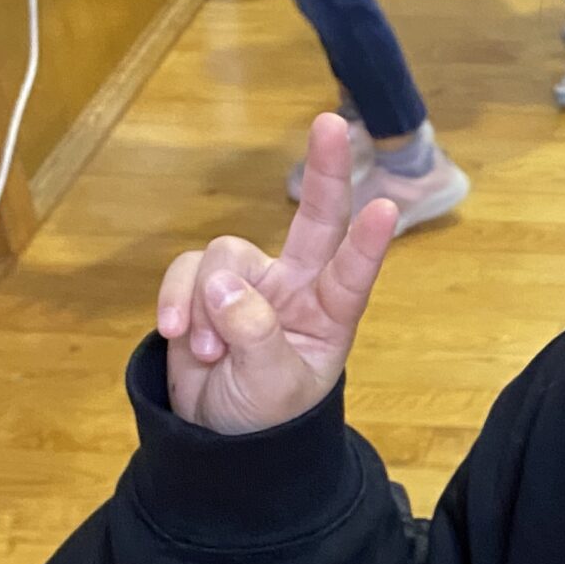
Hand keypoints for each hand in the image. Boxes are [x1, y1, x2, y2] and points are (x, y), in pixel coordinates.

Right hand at [155, 114, 396, 433]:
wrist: (216, 439)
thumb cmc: (264, 417)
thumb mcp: (271, 389)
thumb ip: (253, 336)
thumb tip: (223, 284)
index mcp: (329, 316)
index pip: (352, 273)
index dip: (367, 243)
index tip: (388, 209)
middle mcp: (295, 288)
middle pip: (314, 219)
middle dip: (324, 171)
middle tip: (331, 124)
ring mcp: (248, 283)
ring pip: (224, 256)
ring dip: (206, 303)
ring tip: (209, 353)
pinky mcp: (203, 287)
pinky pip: (186, 272)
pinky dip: (177, 299)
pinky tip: (176, 333)